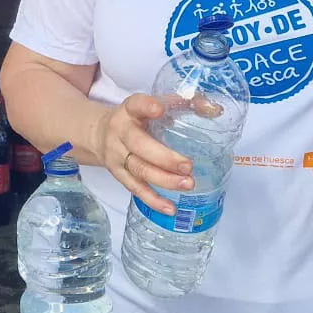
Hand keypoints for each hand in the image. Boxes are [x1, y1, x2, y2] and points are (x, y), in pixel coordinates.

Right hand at [89, 93, 193, 214]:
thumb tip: (214, 109)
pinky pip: (135, 189)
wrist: (98, 135)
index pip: (135, 105)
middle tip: (188, 166)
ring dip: (164, 180)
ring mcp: (117, 156)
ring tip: (188, 184)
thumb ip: (183, 103)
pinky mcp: (119, 175)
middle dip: (164, 157)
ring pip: (139, 169)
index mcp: (129, 111)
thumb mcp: (152, 105)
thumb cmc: (136, 119)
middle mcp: (120, 133)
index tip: (159, 109)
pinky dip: (153, 200)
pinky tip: (170, 208)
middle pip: (139, 145)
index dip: (146, 106)